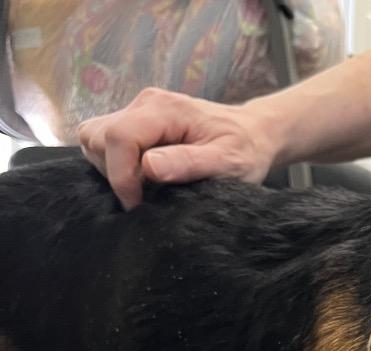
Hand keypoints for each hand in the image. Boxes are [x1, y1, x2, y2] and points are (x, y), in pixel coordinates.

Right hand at [78, 88, 278, 208]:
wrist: (254, 134)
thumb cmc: (245, 149)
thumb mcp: (227, 162)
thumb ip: (189, 163)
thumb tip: (149, 167)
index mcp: (164, 109)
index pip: (118, 137)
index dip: (121, 176)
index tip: (139, 204)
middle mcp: (144, 104)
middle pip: (97, 136)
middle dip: (113, 172)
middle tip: (144, 196)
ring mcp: (138, 112)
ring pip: (95, 139)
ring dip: (111, 169)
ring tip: (145, 188)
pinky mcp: (137, 124)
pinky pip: (106, 143)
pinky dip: (115, 165)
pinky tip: (143, 181)